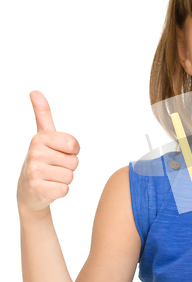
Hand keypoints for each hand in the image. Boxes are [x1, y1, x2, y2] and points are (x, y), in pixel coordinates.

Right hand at [17, 91, 79, 214]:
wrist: (28, 190)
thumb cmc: (42, 160)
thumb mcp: (43, 136)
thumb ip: (42, 114)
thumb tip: (35, 91)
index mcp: (39, 138)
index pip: (74, 145)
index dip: (71, 151)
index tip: (58, 152)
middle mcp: (34, 153)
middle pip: (74, 161)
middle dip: (68, 166)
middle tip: (54, 167)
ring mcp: (34, 172)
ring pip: (70, 175)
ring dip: (64, 179)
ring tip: (51, 177)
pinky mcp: (38, 189)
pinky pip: (65, 189)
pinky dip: (61, 190)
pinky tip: (49, 188)